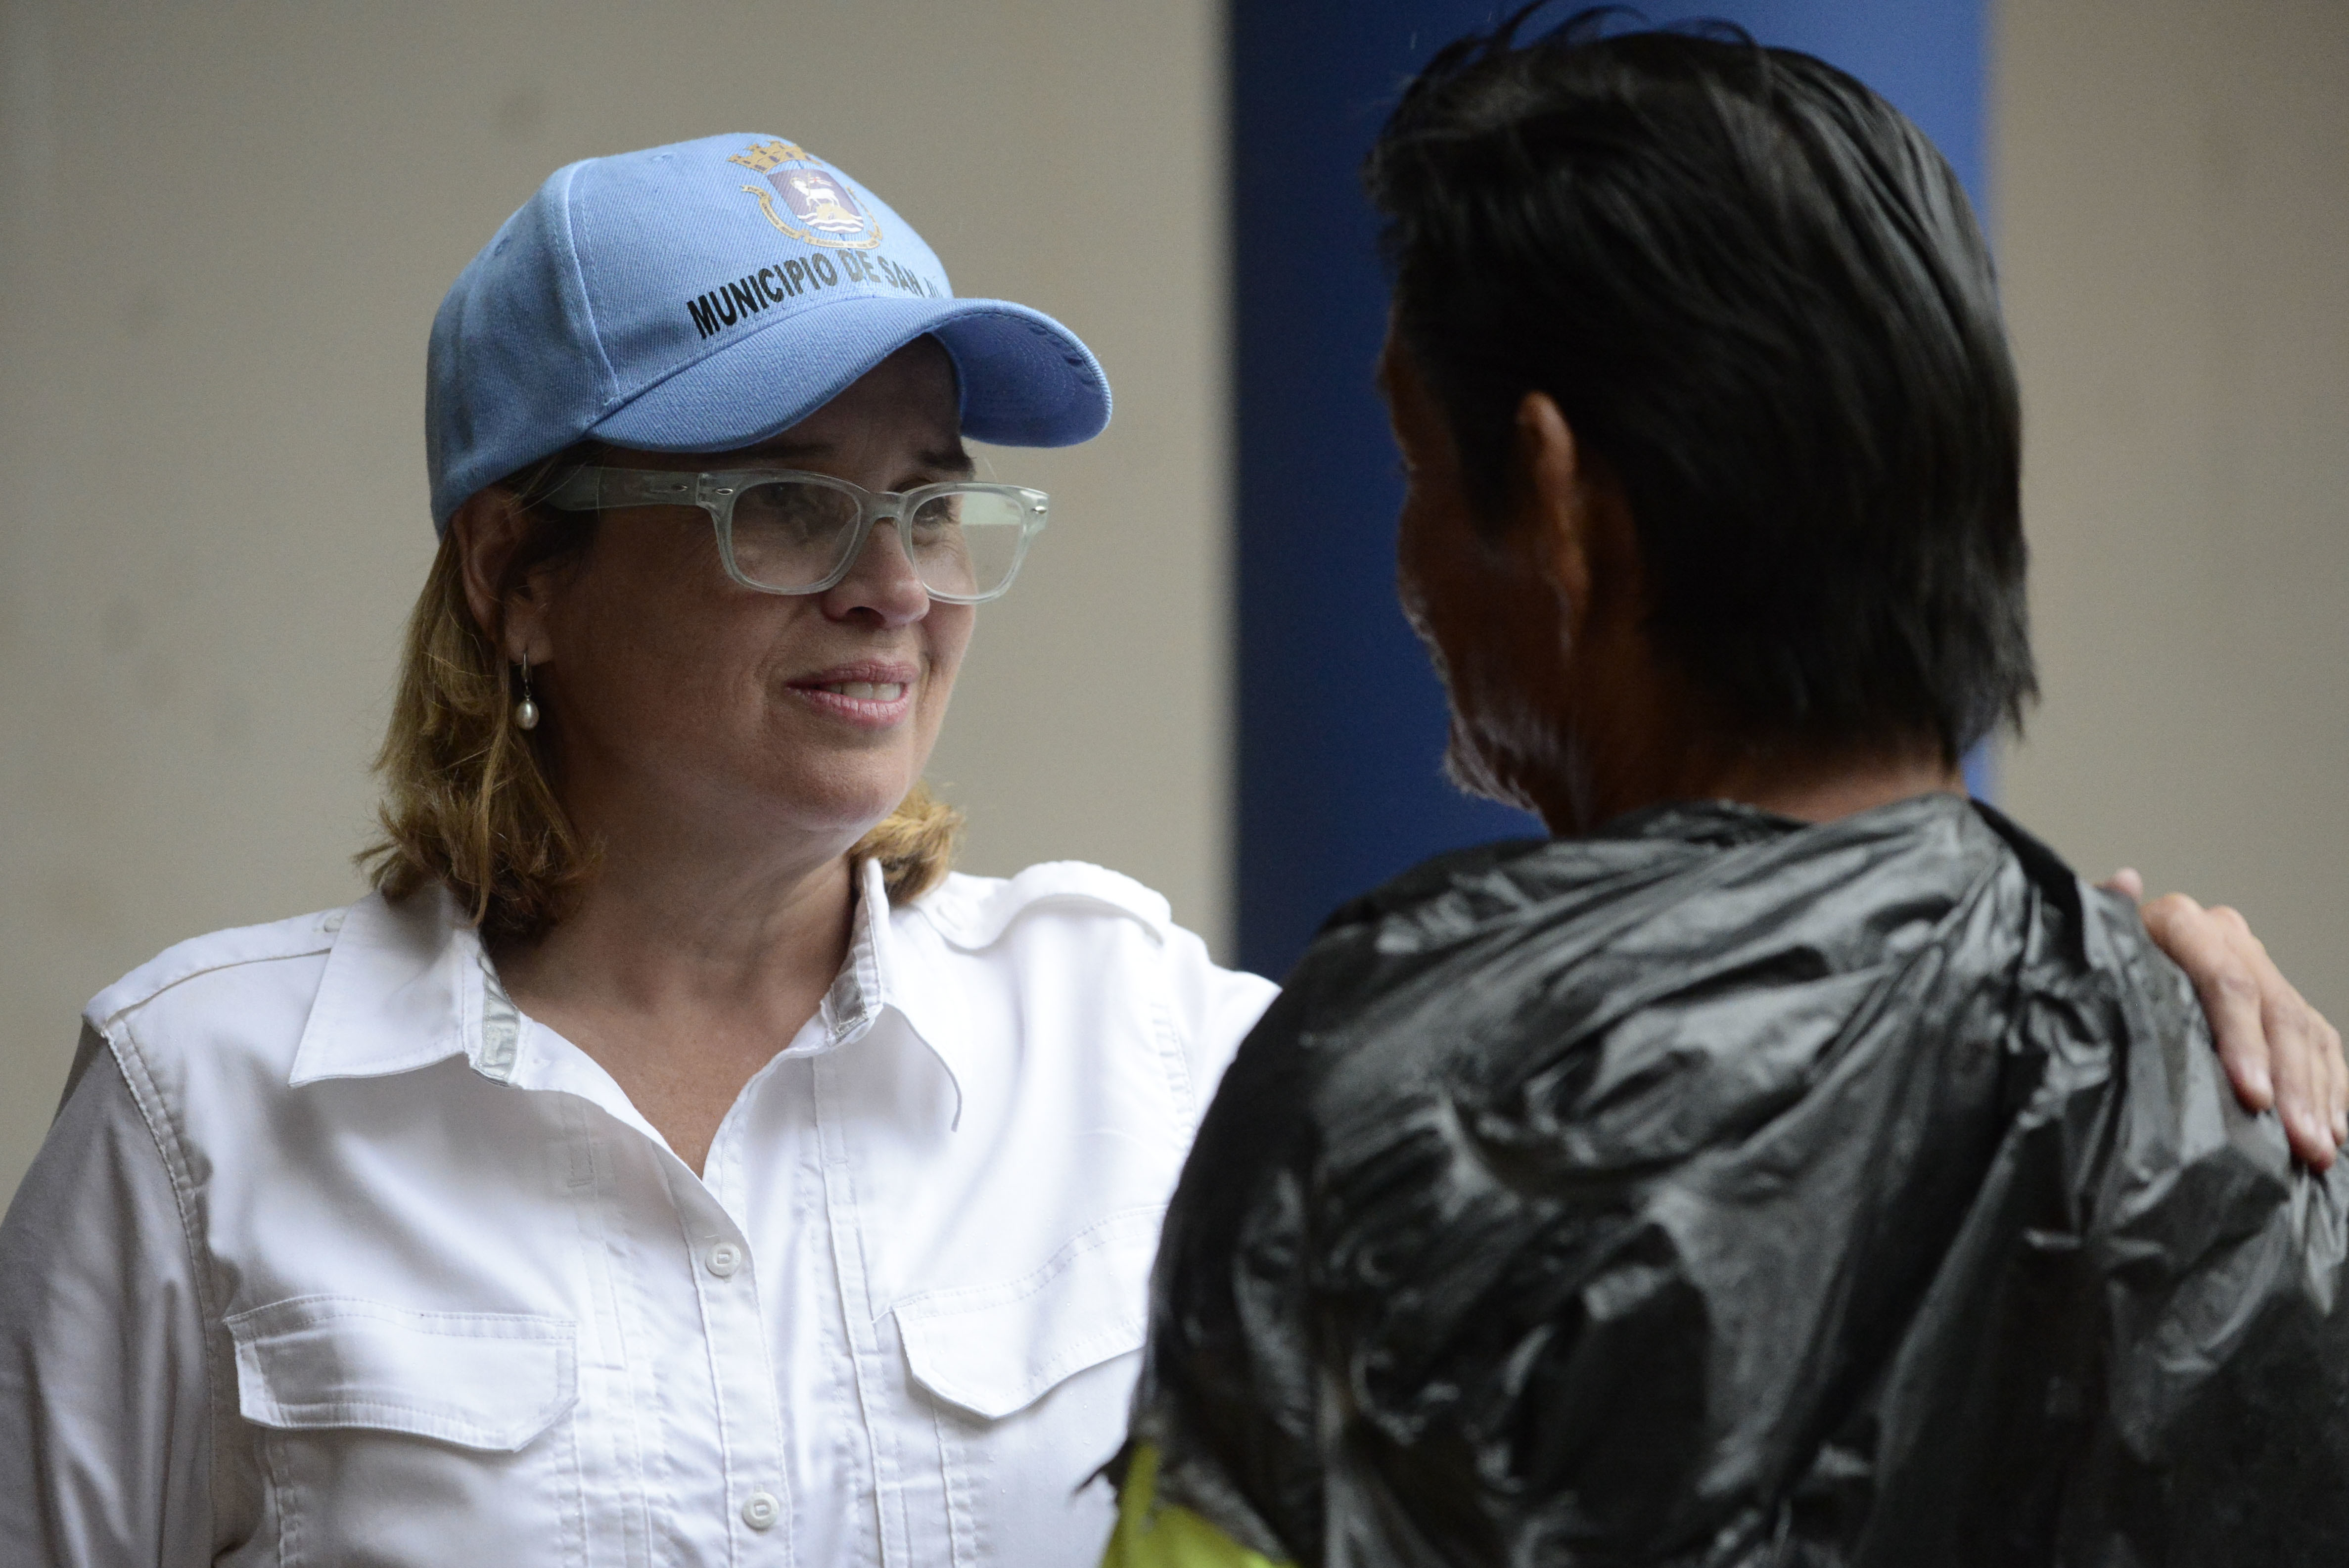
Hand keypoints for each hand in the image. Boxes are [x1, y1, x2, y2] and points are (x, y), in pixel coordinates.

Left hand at [2105, 868, 2347, 1167]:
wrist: (2105, 967)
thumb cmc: (2088, 972)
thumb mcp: (2084, 953)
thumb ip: (2101, 926)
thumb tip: (2124, 880)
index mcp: (2179, 921)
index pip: (2226, 981)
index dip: (2243, 1041)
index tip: (2252, 1095)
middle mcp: (2227, 936)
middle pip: (2275, 1011)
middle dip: (2291, 1083)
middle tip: (2299, 1141)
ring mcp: (2259, 967)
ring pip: (2304, 1030)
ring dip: (2316, 1095)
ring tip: (2316, 1149)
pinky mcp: (2282, 1000)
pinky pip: (2322, 1042)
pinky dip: (2331, 1087)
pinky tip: (2333, 1128)